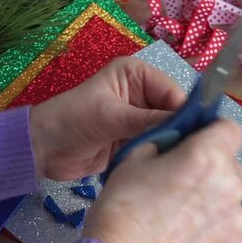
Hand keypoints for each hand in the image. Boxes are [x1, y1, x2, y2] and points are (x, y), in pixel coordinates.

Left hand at [29, 57, 184, 179]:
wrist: (43, 149)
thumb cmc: (72, 120)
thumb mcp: (111, 116)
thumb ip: (149, 121)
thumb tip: (186, 127)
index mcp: (136, 75)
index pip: (173, 92)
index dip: (185, 113)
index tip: (198, 136)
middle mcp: (141, 94)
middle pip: (174, 114)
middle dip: (180, 131)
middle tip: (193, 154)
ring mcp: (138, 119)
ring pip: (166, 132)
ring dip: (170, 146)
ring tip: (182, 163)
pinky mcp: (133, 141)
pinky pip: (154, 147)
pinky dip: (159, 156)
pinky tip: (167, 167)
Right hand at [82, 119, 241, 242]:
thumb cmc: (124, 206)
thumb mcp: (134, 157)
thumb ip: (164, 143)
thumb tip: (175, 144)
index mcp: (208, 155)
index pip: (230, 128)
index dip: (213, 131)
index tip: (198, 140)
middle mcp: (231, 184)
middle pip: (230, 163)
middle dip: (210, 165)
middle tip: (179, 180)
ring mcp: (235, 219)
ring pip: (228, 195)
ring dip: (212, 196)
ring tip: (179, 212)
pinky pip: (226, 225)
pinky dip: (211, 226)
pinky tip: (184, 233)